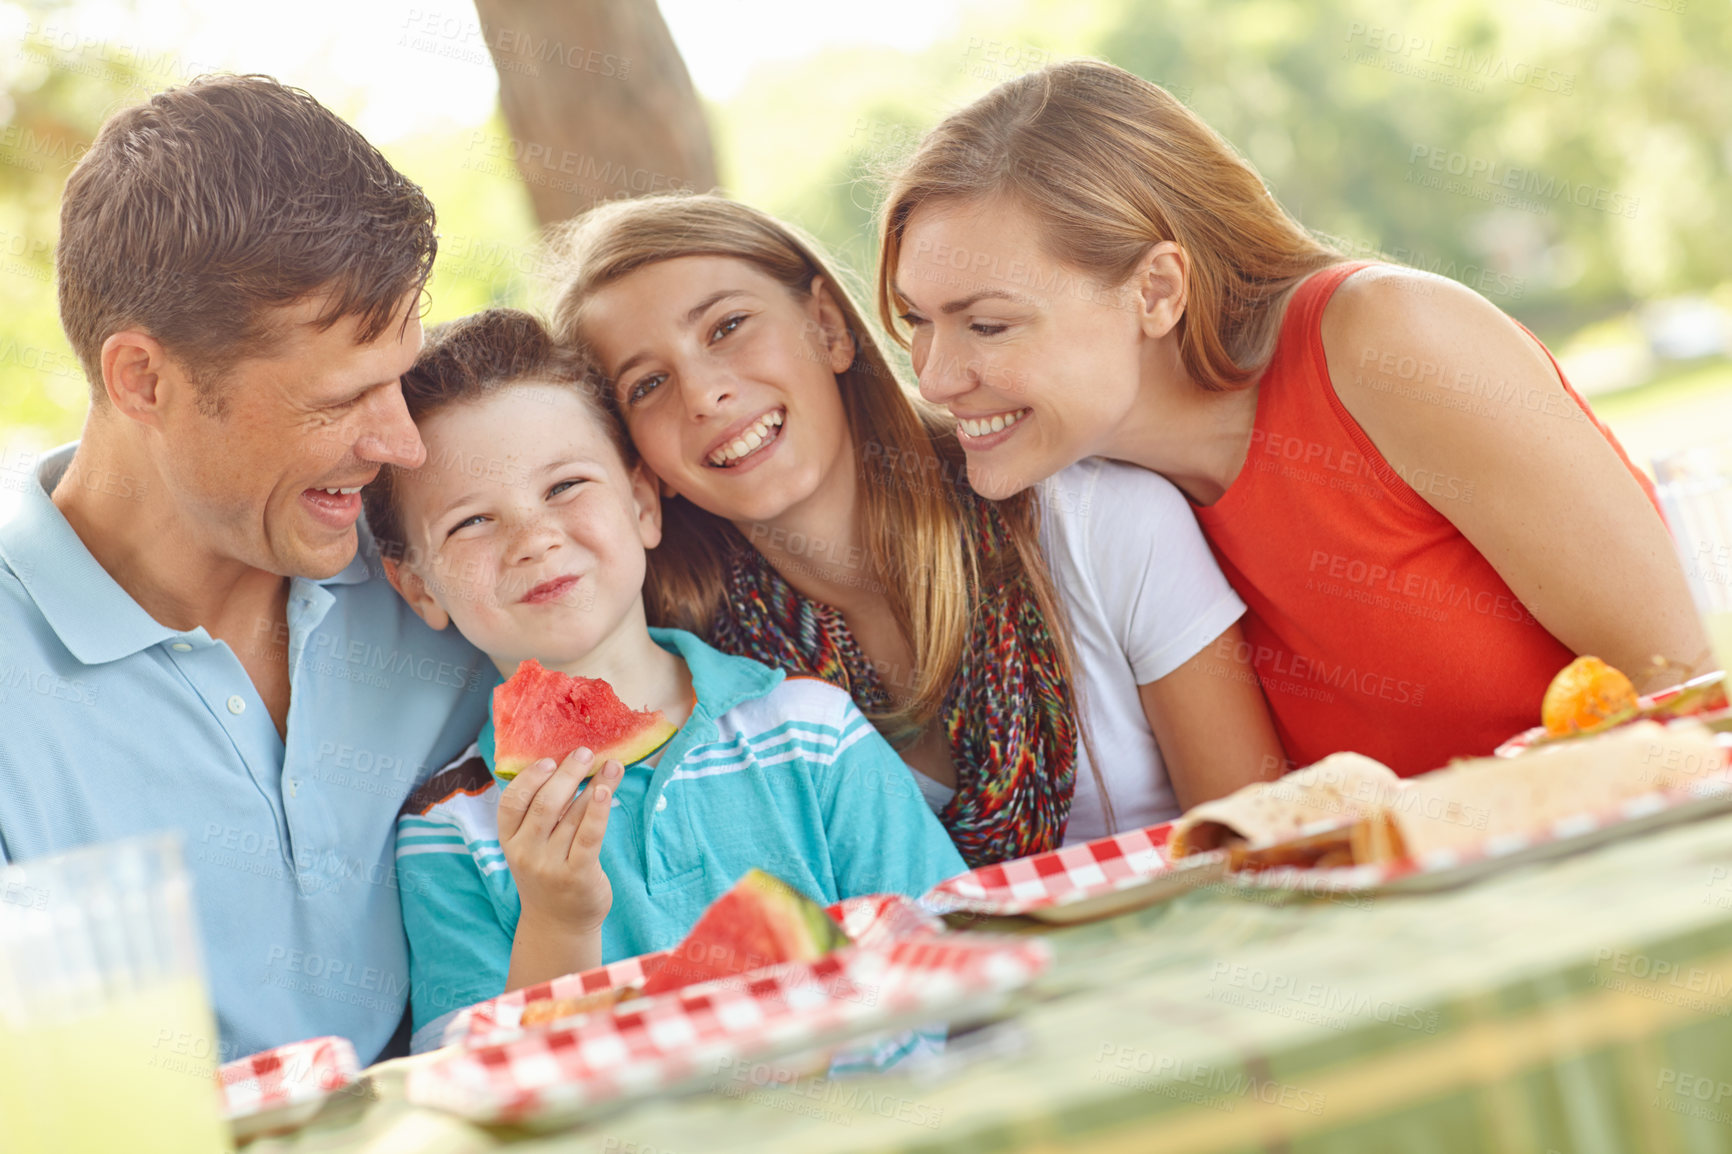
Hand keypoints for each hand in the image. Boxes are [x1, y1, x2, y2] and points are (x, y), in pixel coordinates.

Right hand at [497, 748, 622, 936]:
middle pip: (544, 804)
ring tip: (612, 765)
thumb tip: (569, 765)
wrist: (558, 924)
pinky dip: (598, 811)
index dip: (530, 777)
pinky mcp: (577, 875)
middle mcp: (525, 852)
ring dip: (594, 785)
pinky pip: (588, 836)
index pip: (511, 802)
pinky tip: (608, 791)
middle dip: (567, 773)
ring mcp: (550, 865)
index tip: (550, 759)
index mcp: (509, 840)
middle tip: (586, 752)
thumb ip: (542, 813)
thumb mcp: (533, 845)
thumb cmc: (549, 873)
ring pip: (572, 816)